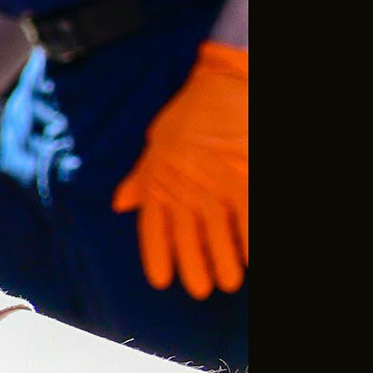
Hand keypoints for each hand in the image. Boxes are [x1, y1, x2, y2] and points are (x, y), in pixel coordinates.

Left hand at [112, 43, 246, 297]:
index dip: (158, 257)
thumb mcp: (158, 142)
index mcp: (160, 180)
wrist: (226, 82)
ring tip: (230, 282)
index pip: (154, 229)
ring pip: (221, 238)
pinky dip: (250, 245)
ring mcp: (219, 186)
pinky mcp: (246, 181)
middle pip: (189, 241)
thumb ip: (142, 177)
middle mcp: (187, 188)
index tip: (162, 281)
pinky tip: (253, 259)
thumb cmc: (191, 112)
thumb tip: (120, 204)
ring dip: (225, 264)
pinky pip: (249, 224)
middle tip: (201, 290)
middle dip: (195, 269)